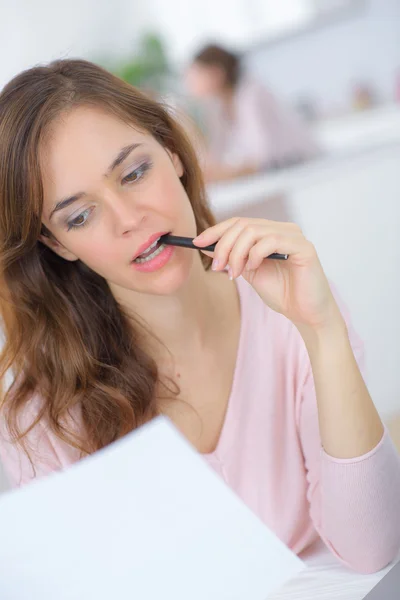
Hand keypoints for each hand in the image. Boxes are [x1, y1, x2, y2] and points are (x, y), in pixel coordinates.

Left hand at [193, 217, 343, 332]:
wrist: (306, 314)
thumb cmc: (282, 293)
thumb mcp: (249, 273)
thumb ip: (233, 257)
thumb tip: (207, 245)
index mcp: (271, 232)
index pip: (239, 222)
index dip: (216, 230)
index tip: (197, 243)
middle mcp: (284, 229)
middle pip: (244, 225)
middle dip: (224, 245)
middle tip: (217, 266)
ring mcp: (295, 236)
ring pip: (254, 231)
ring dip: (236, 253)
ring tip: (234, 274)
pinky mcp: (304, 248)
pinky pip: (272, 241)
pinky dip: (255, 255)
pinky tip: (252, 269)